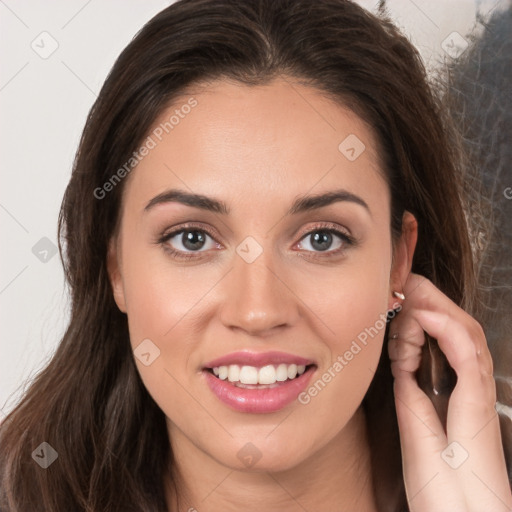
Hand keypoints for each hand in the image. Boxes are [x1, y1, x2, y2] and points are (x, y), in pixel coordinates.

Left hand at [388, 273, 511, 511]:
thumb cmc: (441, 484)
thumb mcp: (416, 424)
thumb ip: (412, 389)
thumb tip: (401, 360)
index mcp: (456, 391)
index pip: (445, 339)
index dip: (424, 313)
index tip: (397, 298)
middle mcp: (470, 388)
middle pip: (457, 328)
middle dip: (430, 301)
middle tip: (404, 282)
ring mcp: (476, 394)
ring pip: (466, 334)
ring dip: (436, 307)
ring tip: (410, 289)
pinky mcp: (477, 405)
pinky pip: (468, 356)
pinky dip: (446, 330)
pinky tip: (422, 315)